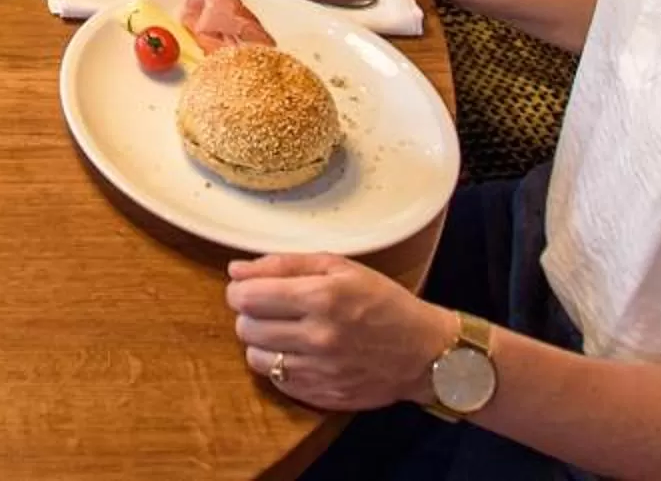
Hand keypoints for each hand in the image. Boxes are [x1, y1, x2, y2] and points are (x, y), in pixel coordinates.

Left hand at [226, 253, 453, 413]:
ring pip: (255, 357)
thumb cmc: (382, 301)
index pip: (249, 297)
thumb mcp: (340, 267)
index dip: (239, 290)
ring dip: (261, 342)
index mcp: (322, 297)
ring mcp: (320, 372)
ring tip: (282, 332)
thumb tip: (236, 270)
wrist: (424, 351)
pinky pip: (277, 380)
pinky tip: (298, 352)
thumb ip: (285, 264)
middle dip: (249, 315)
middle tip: (268, 309)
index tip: (247, 288)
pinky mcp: (322, 396)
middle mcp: (318, 337)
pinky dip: (279, 365)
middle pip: (246, 327)